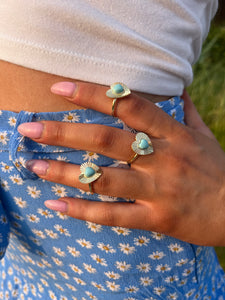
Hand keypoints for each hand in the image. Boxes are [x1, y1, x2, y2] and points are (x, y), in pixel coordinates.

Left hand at [18, 82, 224, 245]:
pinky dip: (83, 211)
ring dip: (65, 173)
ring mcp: (158, 189)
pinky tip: (56, 205)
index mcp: (172, 133)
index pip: (127, 105)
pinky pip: (114, 215)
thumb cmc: (218, 169)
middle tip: (30, 127)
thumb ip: (186, 111)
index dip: (92, 93)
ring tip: (34, 166)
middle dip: (65, 132)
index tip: (59, 87)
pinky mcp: (156, 217)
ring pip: (104, 178)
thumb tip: (178, 89)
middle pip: (106, 140)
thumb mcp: (204, 135)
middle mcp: (162, 158)